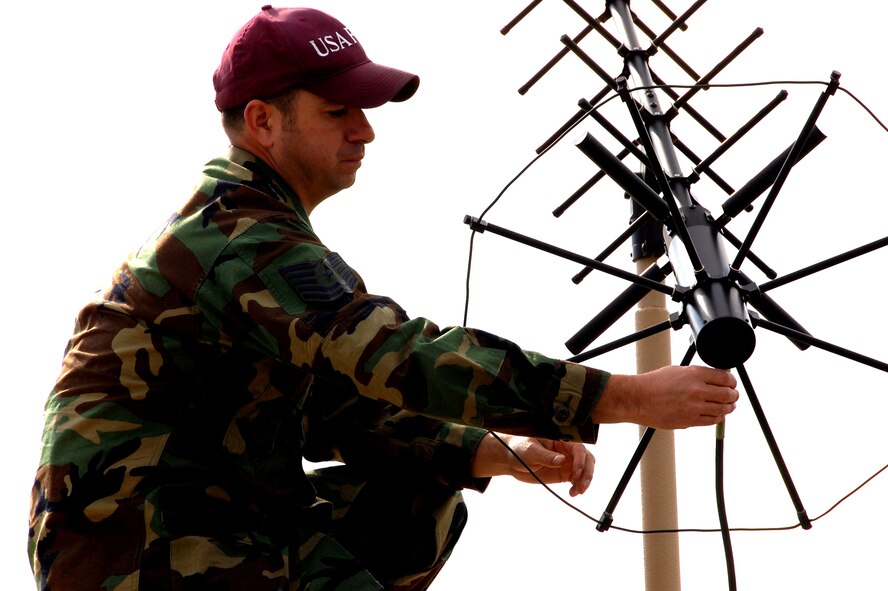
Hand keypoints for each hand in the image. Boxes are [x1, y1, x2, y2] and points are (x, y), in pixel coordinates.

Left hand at [471, 432, 594, 496]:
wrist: (511, 460)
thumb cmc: (519, 449)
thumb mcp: (530, 451)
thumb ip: (545, 456)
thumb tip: (561, 460)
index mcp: (560, 440)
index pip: (578, 448)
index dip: (580, 460)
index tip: (575, 473)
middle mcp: (566, 451)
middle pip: (586, 459)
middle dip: (587, 472)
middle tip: (581, 485)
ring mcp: (566, 462)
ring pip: (584, 470)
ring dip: (585, 481)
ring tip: (577, 492)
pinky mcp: (563, 473)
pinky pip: (576, 479)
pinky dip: (577, 486)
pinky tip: (573, 493)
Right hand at [593, 365, 738, 428]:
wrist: (639, 399)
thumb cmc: (655, 383)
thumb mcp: (678, 370)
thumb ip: (698, 374)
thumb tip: (715, 377)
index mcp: (695, 374)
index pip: (725, 378)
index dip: (732, 381)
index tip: (732, 383)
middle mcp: (697, 390)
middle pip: (727, 394)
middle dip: (733, 395)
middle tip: (733, 395)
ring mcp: (694, 407)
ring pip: (722, 409)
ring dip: (729, 407)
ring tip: (729, 406)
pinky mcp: (690, 421)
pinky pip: (712, 420)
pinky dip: (718, 417)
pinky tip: (717, 414)